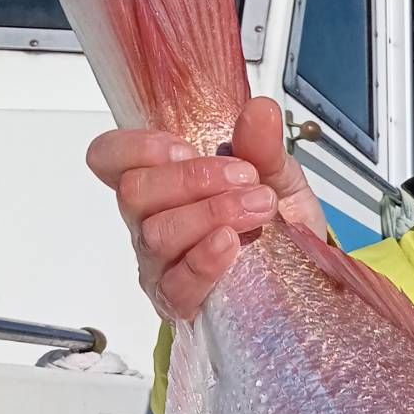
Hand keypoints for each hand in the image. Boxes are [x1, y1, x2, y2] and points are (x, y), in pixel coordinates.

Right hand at [87, 97, 326, 320]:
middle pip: (134, 192)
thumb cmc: (275, 225)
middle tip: (246, 178)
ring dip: (210, 214)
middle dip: (192, 179)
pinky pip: (176, 283)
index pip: (110, 158)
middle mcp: (150, 222)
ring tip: (258, 209)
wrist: (303, 278)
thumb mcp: (278, 176)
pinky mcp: (178, 302)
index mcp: (162, 182)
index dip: (135, 147)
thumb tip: (260, 111)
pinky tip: (230, 244)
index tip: (185, 148)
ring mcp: (160, 265)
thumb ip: (263, 146)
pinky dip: (204, 260)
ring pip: (156, 234)